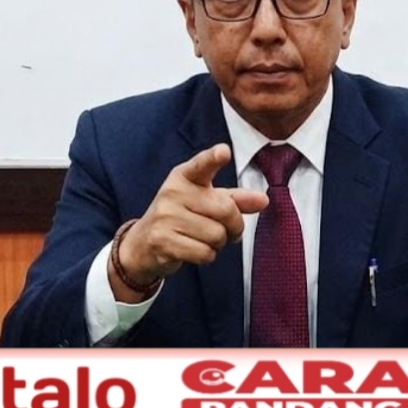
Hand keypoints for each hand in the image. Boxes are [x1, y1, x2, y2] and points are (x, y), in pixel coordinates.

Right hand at [110, 143, 267, 299]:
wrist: (142, 243)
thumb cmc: (182, 217)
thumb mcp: (206, 201)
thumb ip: (235, 199)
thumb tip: (264, 200)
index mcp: (184, 176)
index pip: (201, 164)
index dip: (213, 158)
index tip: (223, 152)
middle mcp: (173, 192)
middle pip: (226, 210)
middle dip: (234, 226)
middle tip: (226, 230)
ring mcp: (165, 217)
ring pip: (217, 235)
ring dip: (218, 243)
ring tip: (202, 239)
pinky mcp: (163, 241)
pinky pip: (205, 253)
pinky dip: (207, 256)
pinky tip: (193, 249)